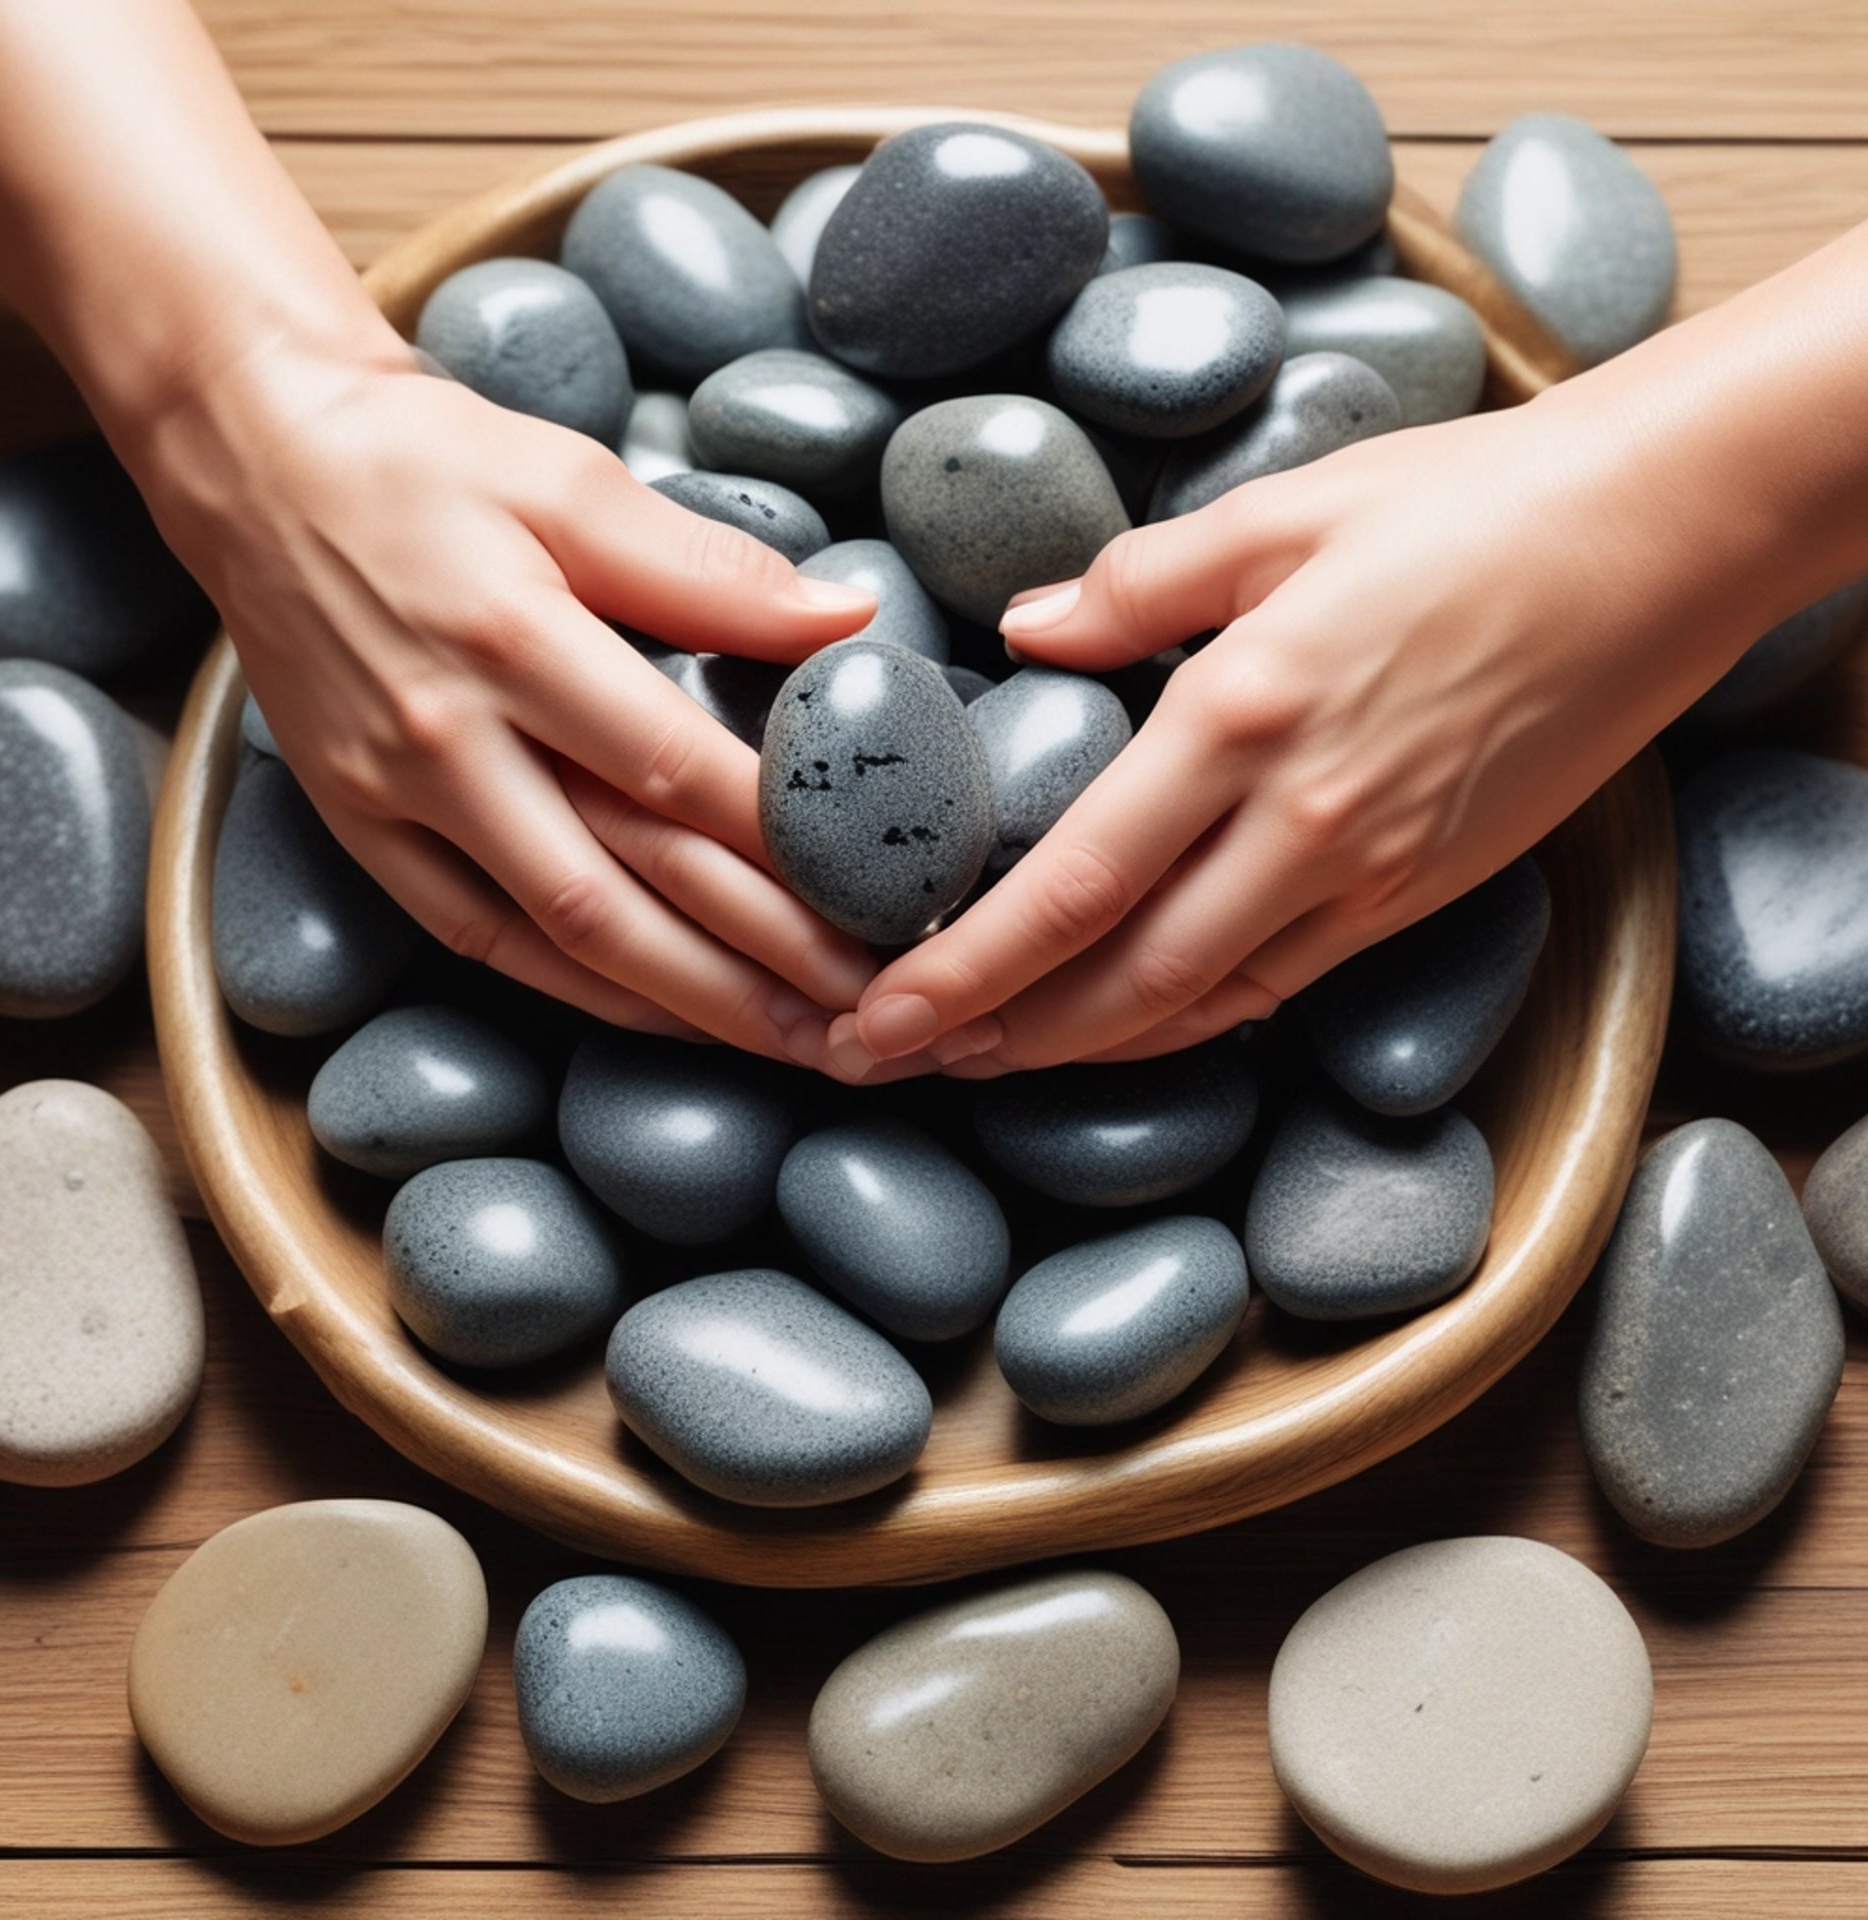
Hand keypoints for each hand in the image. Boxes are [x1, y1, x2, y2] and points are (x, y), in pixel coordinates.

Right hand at [142, 336, 886, 1067]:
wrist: (252, 463)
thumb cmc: (424, 461)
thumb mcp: (570, 480)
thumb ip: (709, 568)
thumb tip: (843, 623)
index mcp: (511, 638)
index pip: (678, 769)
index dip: (789, 843)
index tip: (886, 887)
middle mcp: (450, 740)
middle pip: (633, 883)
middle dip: (766, 959)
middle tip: (874, 1010)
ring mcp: (397, 801)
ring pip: (567, 936)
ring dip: (693, 1005)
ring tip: (801, 1041)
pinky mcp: (364, 833)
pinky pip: (486, 941)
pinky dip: (589, 991)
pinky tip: (675, 1018)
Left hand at [831, 384, 1793, 1077]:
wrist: (1663, 539)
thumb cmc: (1472, 507)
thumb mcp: (1284, 513)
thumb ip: (1139, 585)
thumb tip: (1025, 630)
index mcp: (1241, 716)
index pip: (1070, 885)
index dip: (961, 971)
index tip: (875, 1017)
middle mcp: (1300, 823)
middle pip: (1116, 980)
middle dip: (989, 1038)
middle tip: (887, 1064)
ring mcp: (1367, 875)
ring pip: (1194, 1007)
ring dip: (1074, 1048)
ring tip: (976, 1063)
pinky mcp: (1420, 897)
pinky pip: (1277, 989)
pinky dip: (1185, 1024)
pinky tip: (1123, 1030)